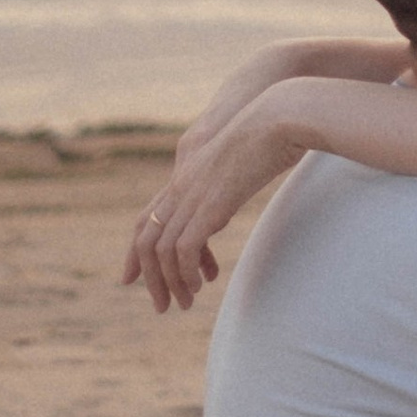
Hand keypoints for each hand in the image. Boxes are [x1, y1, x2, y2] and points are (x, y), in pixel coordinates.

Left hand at [120, 99, 301, 312]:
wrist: (281, 112)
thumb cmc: (274, 127)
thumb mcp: (246, 157)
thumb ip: (233, 178)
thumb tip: (238, 196)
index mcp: (188, 173)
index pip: (147, 217)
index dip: (137, 250)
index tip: (134, 278)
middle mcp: (182, 184)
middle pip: (145, 237)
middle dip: (148, 276)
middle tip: (161, 305)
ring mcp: (193, 193)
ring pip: (160, 249)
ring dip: (168, 282)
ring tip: (183, 304)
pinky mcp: (210, 204)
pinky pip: (183, 248)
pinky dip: (185, 272)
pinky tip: (200, 286)